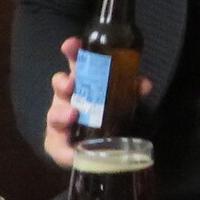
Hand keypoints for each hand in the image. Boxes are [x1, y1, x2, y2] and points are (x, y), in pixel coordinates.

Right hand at [43, 35, 154, 168]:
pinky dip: (65, 153)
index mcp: (83, 82)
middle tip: (71, 84)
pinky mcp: (58, 145)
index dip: (71, 51)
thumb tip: (144, 84)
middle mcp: (67, 99)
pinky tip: (73, 155)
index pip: (74, 62)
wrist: (99, 148)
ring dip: (61, 114)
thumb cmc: (109, 115)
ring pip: (55, 115)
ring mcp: (60, 121)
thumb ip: (132, 90)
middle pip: (60, 86)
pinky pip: (57, 149)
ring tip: (71, 116)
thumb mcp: (124, 100)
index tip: (71, 44)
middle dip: (63, 83)